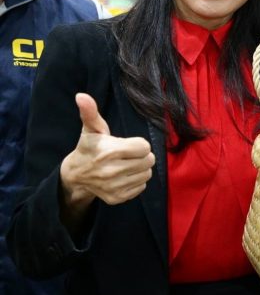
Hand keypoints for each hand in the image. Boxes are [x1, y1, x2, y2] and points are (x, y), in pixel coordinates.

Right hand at [60, 93, 155, 210]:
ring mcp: (114, 187)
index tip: (128, 144)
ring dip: (141, 168)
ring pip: (147, 174)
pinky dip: (137, 180)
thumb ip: (91, 112)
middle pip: (149, 161)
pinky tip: (124, 175)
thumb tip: (81, 96)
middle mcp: (111, 171)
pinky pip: (142, 186)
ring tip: (127, 164)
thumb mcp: (91, 129)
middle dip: (142, 156)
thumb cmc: (90, 147)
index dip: (139, 144)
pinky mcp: (117, 198)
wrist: (76, 175)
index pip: (144, 147)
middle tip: (129, 154)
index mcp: (108, 152)